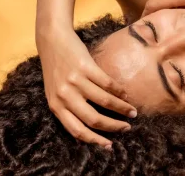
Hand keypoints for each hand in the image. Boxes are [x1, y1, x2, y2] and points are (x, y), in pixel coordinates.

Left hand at [37, 26, 136, 147]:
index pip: (77, 131)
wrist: (52, 39)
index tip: (110, 145)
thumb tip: (92, 126)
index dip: (95, 140)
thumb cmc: (56, 68)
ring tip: (132, 111)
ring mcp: (75, 81)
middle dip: (114, 126)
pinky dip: (119, 91)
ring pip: (104, 101)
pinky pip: (107, 83)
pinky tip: (125, 94)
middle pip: (93, 119)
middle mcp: (64, 96)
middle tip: (127, 127)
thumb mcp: (56, 92)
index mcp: (56, 106)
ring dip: (121, 108)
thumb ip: (68, 107)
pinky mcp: (85, 66)